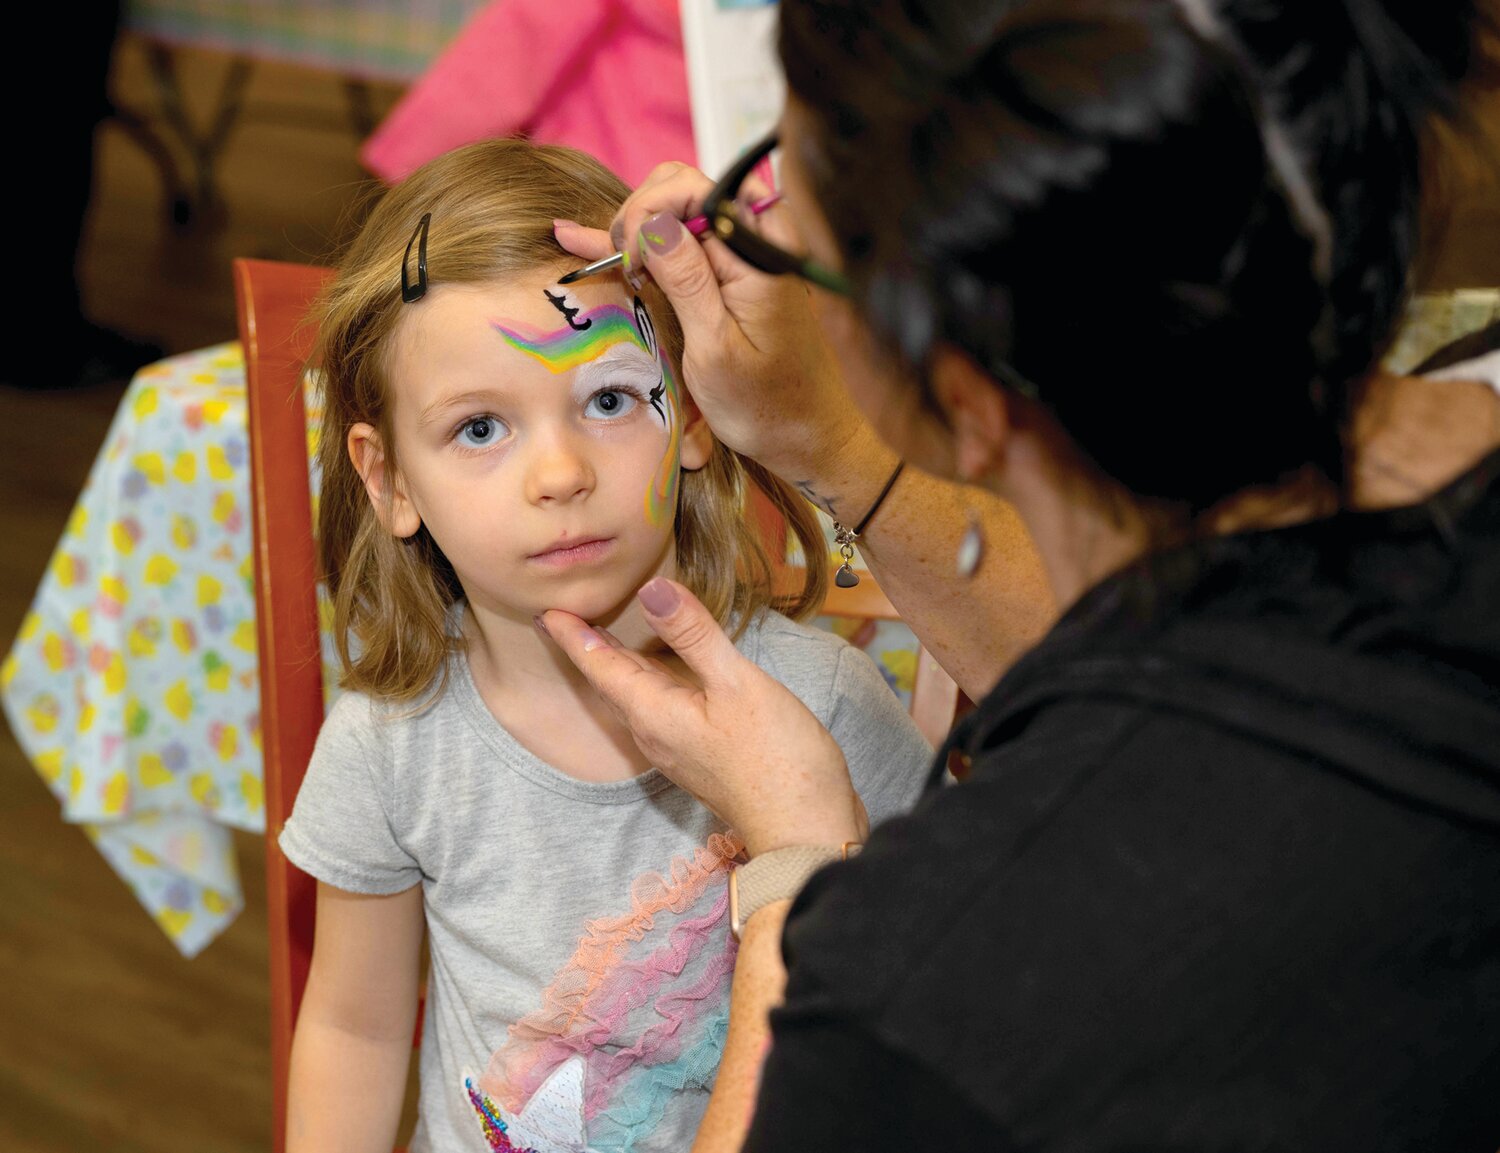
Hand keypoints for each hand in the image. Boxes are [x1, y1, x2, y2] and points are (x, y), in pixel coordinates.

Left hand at [538, 578, 866, 856]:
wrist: (806, 831)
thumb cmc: (777, 759)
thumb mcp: (737, 684)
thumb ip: (694, 635)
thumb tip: (650, 588)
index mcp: (654, 713)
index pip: (599, 665)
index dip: (572, 634)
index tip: (544, 608)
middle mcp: (655, 733)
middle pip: (609, 683)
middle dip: (586, 649)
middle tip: (560, 617)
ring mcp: (677, 748)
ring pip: (632, 698)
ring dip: (615, 667)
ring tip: (602, 637)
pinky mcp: (701, 755)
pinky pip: (658, 709)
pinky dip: (647, 682)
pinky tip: (662, 673)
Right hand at [553, 163, 865, 483]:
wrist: (807, 437)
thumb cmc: (766, 406)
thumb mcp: (716, 349)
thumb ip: (688, 280)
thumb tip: (653, 222)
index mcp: (760, 252)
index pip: (692, 189)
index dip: (648, 212)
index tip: (630, 262)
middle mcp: (756, 241)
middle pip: (683, 189)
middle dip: (641, 216)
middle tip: (624, 268)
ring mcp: (743, 256)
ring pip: (677, 212)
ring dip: (637, 229)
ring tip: (610, 262)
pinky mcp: (731, 275)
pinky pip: (684, 243)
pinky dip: (640, 244)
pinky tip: (585, 239)